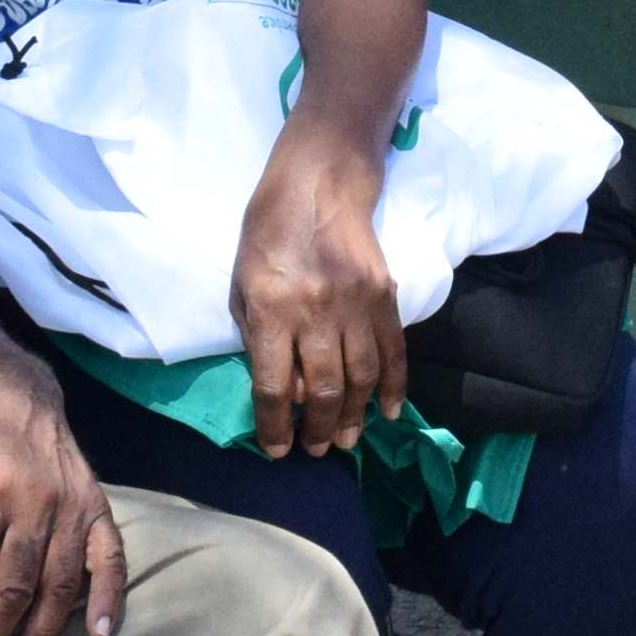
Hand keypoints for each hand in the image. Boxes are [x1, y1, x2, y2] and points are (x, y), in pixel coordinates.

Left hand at [230, 128, 408, 455]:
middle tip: (317, 450)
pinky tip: (388, 412)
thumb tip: (284, 392)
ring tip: (347, 439)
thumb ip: (259, 339)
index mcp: (270, 311)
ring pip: (361, 378)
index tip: (279, 450)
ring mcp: (355, 303)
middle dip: (319, 429)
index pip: (274, 387)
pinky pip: (393, 351)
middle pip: (322, 390)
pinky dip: (393, 387)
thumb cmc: (266, 237)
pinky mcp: (384, 294)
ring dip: (355, 416)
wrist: (317, 185)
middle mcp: (314, 312)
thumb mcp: (242, 287)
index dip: (276, 427)